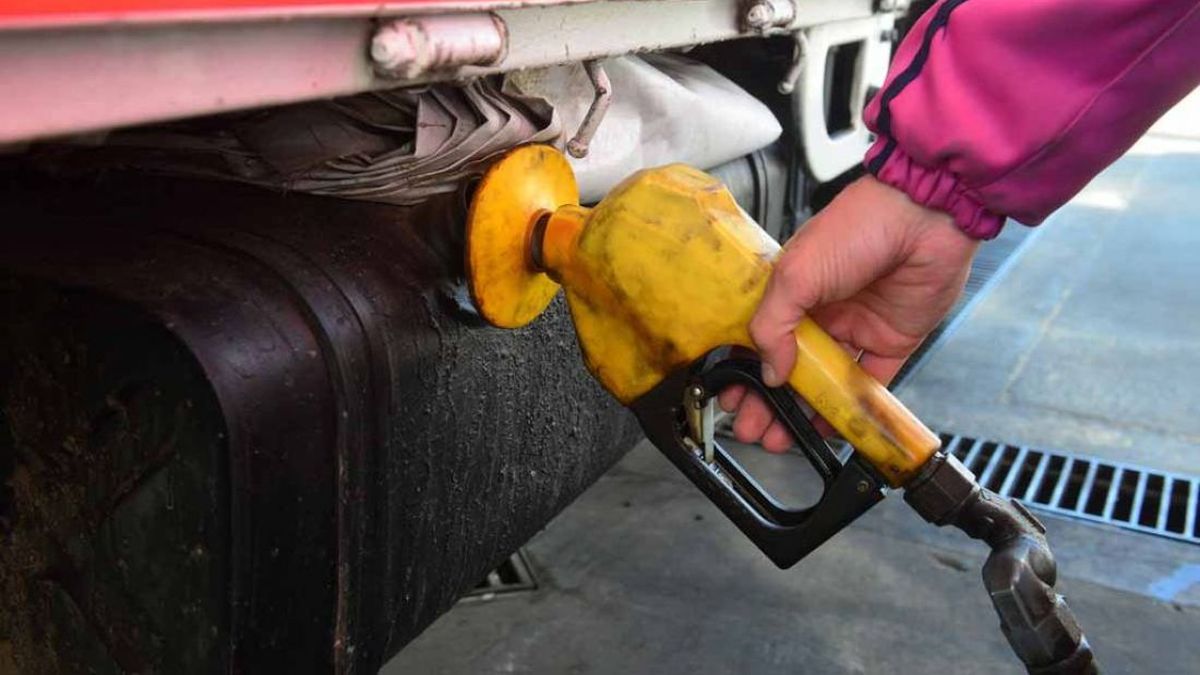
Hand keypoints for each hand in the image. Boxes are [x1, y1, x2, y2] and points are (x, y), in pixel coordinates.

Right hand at [719, 175, 979, 451]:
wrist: (924, 217)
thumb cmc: (857, 228)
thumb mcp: (796, 273)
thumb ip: (774, 326)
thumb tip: (769, 372)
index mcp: (792, 290)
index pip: (759, 339)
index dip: (744, 371)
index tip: (730, 398)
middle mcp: (821, 312)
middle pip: (789, 368)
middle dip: (768, 403)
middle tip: (754, 430)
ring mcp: (855, 328)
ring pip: (824, 382)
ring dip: (803, 412)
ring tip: (783, 438)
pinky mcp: (891, 342)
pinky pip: (869, 384)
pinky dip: (851, 408)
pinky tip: (830, 430)